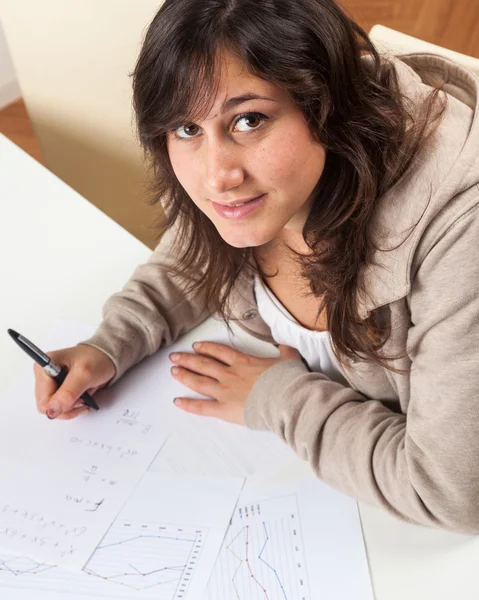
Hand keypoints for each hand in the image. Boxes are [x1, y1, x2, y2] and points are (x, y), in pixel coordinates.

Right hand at [34, 344, 115, 419]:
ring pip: (54, 409)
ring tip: (84, 396)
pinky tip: (82, 397)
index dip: (62, 405)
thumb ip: (68, 393)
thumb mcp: (85, 375)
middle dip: (67, 407)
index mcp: (44, 367)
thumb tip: (51, 411)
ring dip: (72, 407)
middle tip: (83, 397)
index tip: (79, 398)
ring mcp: (50, 382)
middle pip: (47, 406)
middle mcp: (43, 374)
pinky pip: (60, 406)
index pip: (44, 400)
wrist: (107, 357)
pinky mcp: (57, 388)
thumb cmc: (97, 359)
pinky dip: (73, 406)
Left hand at [169, 341, 300, 423]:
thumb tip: (286, 346)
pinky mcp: (224, 409)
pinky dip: (188, 404)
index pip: (220, 352)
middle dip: (188, 360)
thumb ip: (285, 351)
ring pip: (199, 381)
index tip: (196, 346)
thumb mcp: (289, 359)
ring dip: (185, 376)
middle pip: (204, 364)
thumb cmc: (288, 380)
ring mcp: (225, 391)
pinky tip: (177, 401)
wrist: (286, 398)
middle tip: (175, 357)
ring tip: (173, 372)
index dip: (207, 348)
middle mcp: (230, 374)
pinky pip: (202, 407)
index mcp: (244, 362)